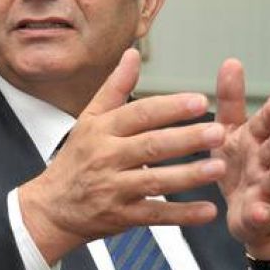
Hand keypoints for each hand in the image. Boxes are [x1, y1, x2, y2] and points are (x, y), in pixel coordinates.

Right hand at [19, 48, 227, 263]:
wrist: (51, 207)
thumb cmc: (75, 160)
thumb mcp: (88, 120)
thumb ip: (114, 88)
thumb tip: (132, 54)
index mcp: (101, 130)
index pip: (139, 114)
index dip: (170, 107)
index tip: (199, 101)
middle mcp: (106, 157)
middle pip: (151, 146)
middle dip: (186, 139)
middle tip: (218, 132)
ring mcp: (113, 189)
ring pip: (155, 181)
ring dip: (188, 176)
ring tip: (219, 168)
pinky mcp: (121, 216)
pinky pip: (155, 216)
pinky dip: (182, 215)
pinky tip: (208, 210)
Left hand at [212, 59, 269, 268]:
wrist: (255, 214)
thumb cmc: (242, 165)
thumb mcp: (232, 131)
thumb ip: (232, 100)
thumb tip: (231, 61)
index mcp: (254, 139)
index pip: (263, 123)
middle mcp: (264, 161)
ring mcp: (266, 189)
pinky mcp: (261, 215)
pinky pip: (261, 214)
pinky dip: (261, 213)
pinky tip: (259, 211)